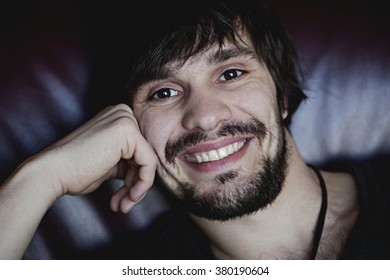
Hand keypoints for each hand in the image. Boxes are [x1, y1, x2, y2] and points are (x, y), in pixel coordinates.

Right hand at [39, 104, 157, 212]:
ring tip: (124, 205)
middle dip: (136, 184)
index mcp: (118, 118)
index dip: (135, 177)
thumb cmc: (75, 171)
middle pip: (144, 155)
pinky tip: (129, 197)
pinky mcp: (128, 131)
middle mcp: (123, 113)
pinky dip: (143, 183)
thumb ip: (128, 162)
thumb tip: (146, 173)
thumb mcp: (109, 163)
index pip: (140, 151)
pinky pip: (149, 162)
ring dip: (137, 189)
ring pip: (148, 161)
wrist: (52, 172)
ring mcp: (125, 119)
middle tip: (124, 204)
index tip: (126, 196)